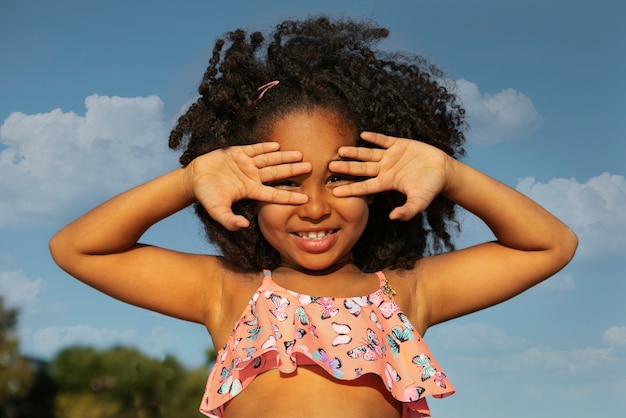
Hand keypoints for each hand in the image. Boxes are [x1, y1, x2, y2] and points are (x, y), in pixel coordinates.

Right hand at [187, 142, 310, 229]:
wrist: (193, 179)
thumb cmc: (206, 196)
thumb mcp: (217, 211)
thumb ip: (229, 220)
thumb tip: (242, 226)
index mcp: (250, 190)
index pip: (274, 193)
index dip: (290, 196)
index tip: (305, 198)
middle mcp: (252, 177)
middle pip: (277, 173)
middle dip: (293, 171)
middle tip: (311, 168)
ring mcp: (246, 164)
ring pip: (269, 160)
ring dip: (284, 157)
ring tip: (299, 154)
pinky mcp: (237, 153)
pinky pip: (254, 149)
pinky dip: (265, 147)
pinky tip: (277, 145)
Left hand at [329, 132, 451, 220]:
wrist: (443, 171)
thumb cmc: (431, 188)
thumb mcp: (420, 202)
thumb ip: (407, 210)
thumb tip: (394, 218)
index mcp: (387, 182)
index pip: (365, 186)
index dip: (350, 189)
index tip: (335, 191)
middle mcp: (385, 169)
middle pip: (361, 169)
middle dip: (346, 168)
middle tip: (330, 166)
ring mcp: (391, 157)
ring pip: (368, 154)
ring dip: (355, 152)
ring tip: (340, 150)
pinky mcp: (399, 145)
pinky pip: (384, 140)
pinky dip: (374, 137)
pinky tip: (363, 134)